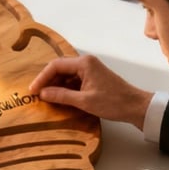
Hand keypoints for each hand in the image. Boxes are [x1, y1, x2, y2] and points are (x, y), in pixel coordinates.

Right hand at [29, 54, 152, 130]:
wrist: (136, 107)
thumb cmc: (113, 102)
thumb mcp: (84, 101)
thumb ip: (61, 96)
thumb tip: (42, 94)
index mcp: (84, 63)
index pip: (55, 66)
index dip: (42, 78)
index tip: (33, 91)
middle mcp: (86, 62)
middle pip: (60, 69)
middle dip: (47, 81)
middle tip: (37, 95)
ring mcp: (90, 70)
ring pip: (66, 75)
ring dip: (56, 86)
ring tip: (47, 98)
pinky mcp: (93, 78)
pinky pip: (74, 81)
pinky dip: (65, 89)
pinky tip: (60, 99)